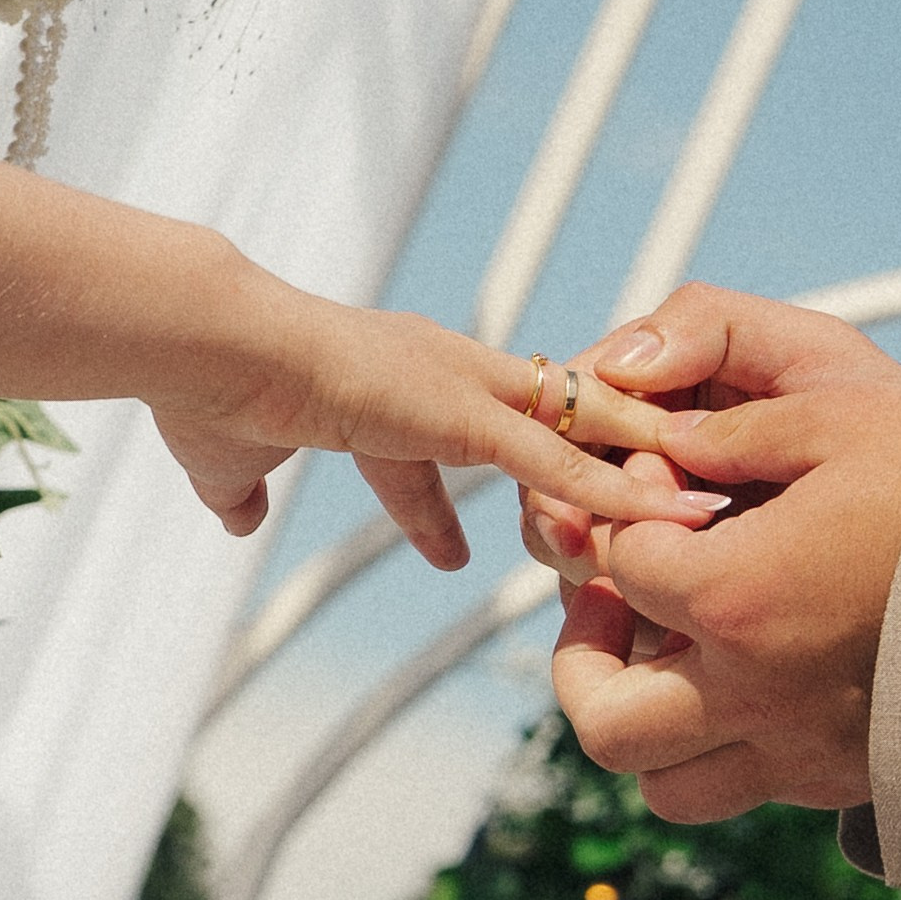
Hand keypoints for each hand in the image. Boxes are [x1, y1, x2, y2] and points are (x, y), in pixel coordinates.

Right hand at [152, 292, 726, 567]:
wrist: (209, 347)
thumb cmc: (208, 392)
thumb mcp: (227, 461)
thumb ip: (239, 490)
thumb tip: (235, 520)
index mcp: (393, 383)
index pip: (456, 441)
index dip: (462, 497)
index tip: (457, 552)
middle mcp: (442, 372)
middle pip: (546, 417)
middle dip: (598, 457)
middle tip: (649, 498)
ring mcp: (459, 386)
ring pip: (572, 429)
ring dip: (630, 468)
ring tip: (692, 508)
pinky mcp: (462, 411)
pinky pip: (554, 461)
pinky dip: (603, 493)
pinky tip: (650, 523)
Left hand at [544, 287, 900, 821]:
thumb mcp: (845, 415)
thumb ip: (735, 430)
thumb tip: (665, 444)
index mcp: (741, 595)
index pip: (617, 565)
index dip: (616, 519)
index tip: (648, 494)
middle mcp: (757, 692)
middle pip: (605, 720)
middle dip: (582, 657)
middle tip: (609, 601)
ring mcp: (802, 751)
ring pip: (664, 787)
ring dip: (641, 720)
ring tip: (668, 652)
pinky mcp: (847, 780)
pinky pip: (744, 789)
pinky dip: (714, 744)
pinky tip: (745, 674)